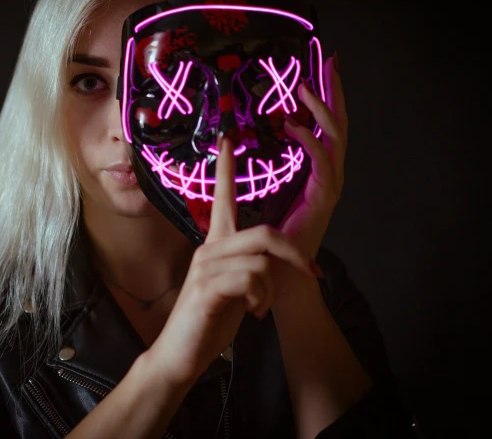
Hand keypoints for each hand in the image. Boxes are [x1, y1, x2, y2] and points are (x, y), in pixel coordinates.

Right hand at [145, 136, 315, 387]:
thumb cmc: (209, 319)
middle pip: (265, 233)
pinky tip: (250, 312)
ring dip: (271, 290)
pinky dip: (261, 299)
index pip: (222, 198)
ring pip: (262, 261)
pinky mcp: (207, 288)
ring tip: (258, 307)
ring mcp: (206, 267)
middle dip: (295, 256)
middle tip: (310, 274)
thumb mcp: (235, 286)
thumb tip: (269, 260)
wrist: (181, 352)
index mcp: (216, 244)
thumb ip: (248, 264)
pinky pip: (252, 280)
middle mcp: (209, 248)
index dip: (226, 169)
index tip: (227, 139)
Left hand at [277, 55, 347, 283]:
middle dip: (335, 91)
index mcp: (319, 170)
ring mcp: (331, 185)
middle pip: (339, 124)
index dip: (327, 96)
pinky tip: (294, 125)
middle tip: (329, 61)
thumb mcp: (272, 189)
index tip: (321, 68)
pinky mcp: (324, 198)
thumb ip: (273, 165)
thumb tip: (257, 135)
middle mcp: (330, 174)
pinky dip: (310, 141)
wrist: (278, 273)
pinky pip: (323, 163)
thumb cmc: (273, 234)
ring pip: (336, 138)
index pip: (327, 125)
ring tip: (305, 87)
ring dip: (322, 109)